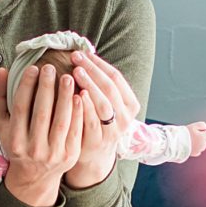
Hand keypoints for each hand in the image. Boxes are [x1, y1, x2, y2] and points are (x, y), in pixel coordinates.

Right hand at [0, 63, 83, 206]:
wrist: (35, 176)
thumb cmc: (16, 143)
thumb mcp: (2, 124)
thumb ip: (0, 97)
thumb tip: (3, 70)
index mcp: (14, 139)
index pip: (21, 107)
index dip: (27, 86)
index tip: (33, 67)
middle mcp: (33, 148)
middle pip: (42, 113)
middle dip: (47, 88)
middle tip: (51, 67)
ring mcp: (53, 153)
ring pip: (61, 121)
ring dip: (65, 97)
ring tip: (68, 77)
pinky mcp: (70, 155)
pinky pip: (75, 130)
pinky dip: (78, 112)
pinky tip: (79, 95)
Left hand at [64, 49, 141, 188]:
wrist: (94, 154)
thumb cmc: (96, 121)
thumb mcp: (105, 103)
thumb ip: (99, 84)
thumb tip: (83, 52)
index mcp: (130, 104)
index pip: (116, 78)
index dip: (99, 64)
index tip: (82, 52)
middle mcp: (125, 118)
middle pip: (110, 88)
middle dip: (92, 71)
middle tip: (76, 58)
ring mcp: (113, 131)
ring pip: (104, 104)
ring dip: (89, 85)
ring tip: (75, 72)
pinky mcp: (98, 142)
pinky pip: (92, 122)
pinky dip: (84, 107)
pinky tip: (75, 95)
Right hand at [186, 121, 205, 156]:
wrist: (176, 143)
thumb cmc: (184, 134)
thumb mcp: (193, 125)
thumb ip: (202, 125)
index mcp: (204, 137)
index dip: (203, 131)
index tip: (198, 131)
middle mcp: (203, 144)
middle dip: (201, 137)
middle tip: (193, 135)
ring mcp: (199, 150)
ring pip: (202, 145)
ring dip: (199, 143)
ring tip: (191, 140)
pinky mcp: (195, 154)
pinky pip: (198, 150)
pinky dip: (195, 148)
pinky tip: (190, 145)